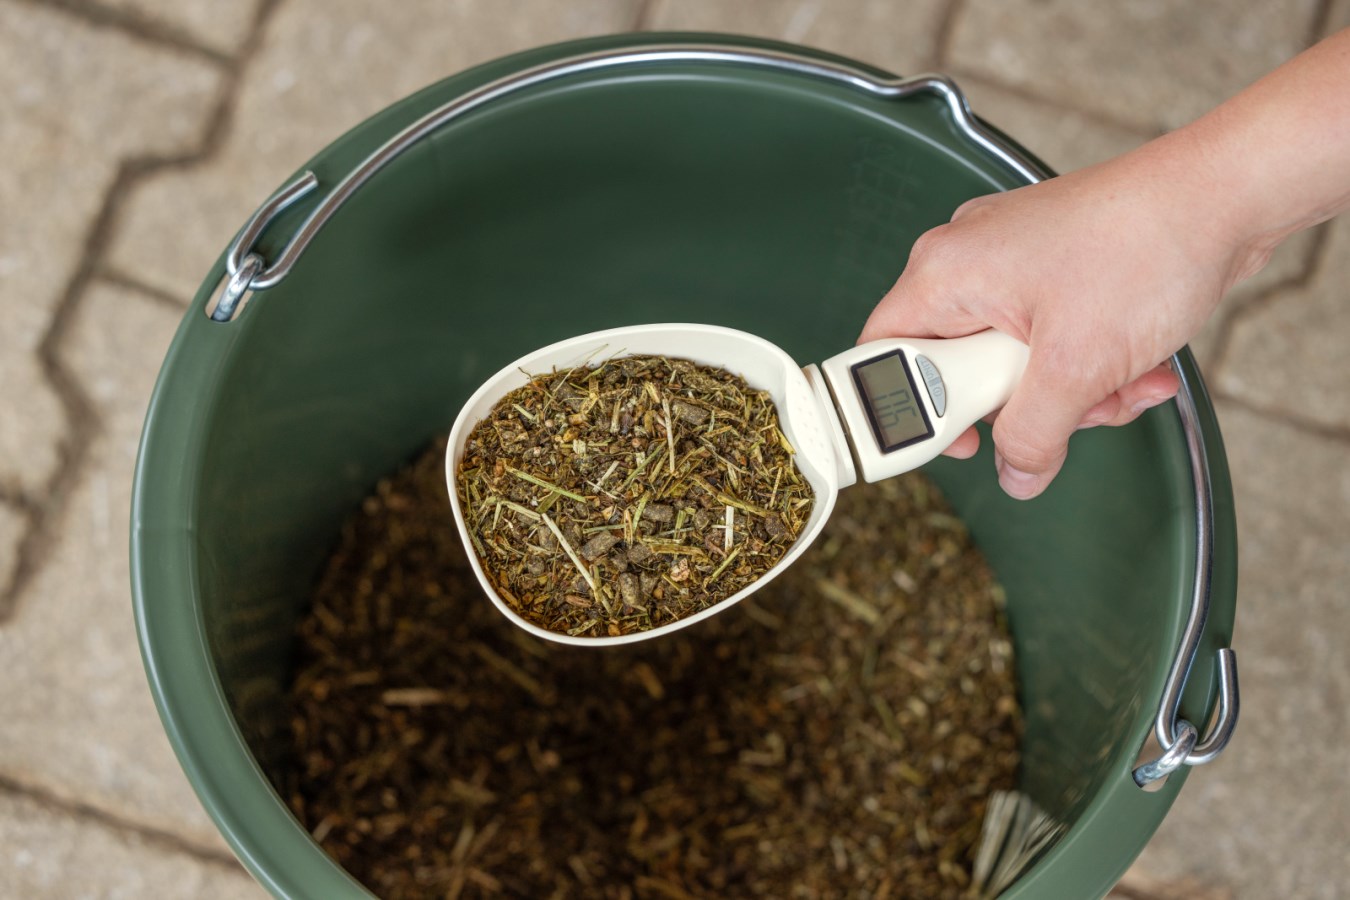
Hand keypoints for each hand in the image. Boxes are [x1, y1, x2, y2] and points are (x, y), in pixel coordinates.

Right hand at [859, 151, 1262, 498]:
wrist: (1227, 193)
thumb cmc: (1145, 248)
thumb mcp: (1076, 367)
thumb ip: (1031, 433)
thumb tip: (1015, 475)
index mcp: (944, 273)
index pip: (884, 355)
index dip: (913, 410)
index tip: (956, 442)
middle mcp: (967, 260)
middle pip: (960, 369)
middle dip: (1026, 404)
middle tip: (1066, 406)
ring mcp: (1012, 260)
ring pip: (1015, 361)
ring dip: (1073, 390)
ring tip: (1122, 384)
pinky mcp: (1055, 265)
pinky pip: (1051, 338)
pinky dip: (1092, 363)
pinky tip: (1137, 367)